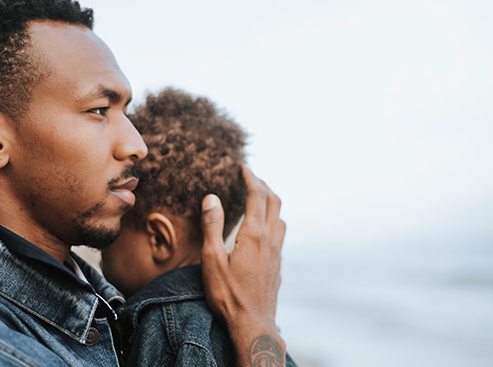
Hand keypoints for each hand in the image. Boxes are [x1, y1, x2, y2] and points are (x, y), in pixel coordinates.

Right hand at [201, 166, 286, 366]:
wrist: (253, 325)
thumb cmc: (229, 295)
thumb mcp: (212, 259)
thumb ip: (212, 226)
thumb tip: (212, 197)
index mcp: (254, 235)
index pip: (257, 196)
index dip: (251, 178)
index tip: (243, 167)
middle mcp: (270, 240)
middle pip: (274, 202)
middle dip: (263, 185)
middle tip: (251, 177)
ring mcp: (277, 254)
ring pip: (280, 218)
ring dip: (271, 202)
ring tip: (259, 198)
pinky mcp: (278, 266)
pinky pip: (280, 234)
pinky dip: (273, 220)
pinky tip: (263, 230)